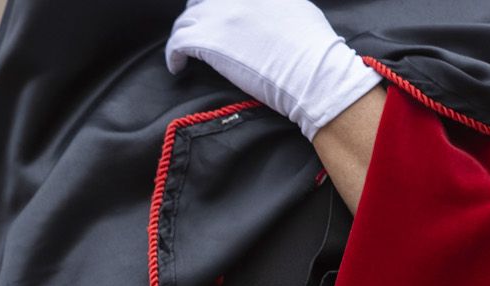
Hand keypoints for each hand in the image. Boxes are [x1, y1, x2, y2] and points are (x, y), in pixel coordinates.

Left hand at [165, 0, 379, 141]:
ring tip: (186, 51)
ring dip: (184, 35)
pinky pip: (178, 42)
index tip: (217, 19)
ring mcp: (220, 16)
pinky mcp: (208, 41)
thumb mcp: (299, 8)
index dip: (216, 6)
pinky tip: (178, 66)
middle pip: (201, 0)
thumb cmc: (315, 50)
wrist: (312, 74)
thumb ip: (276, 4)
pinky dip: (174, 54)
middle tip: (200, 34)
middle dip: (198, 14)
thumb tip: (271, 10)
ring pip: (186, 20)